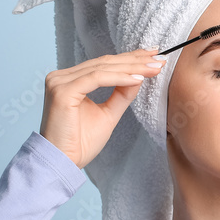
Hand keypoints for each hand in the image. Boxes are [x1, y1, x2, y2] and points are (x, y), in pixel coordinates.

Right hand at [38, 48, 166, 168]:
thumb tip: (139, 76)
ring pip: (103, 68)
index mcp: (70, 80)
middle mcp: (62, 77)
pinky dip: (119, 78)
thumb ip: (121, 94)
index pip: (104, 64)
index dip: (130, 59)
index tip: (154, 56)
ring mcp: (60, 82)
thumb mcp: (108, 114)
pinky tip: (138, 78)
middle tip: (159, 58)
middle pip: (105, 63)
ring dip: (132, 67)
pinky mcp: (62, 91)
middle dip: (135, 60)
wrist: (63, 162)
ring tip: (154, 68)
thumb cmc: (80, 142)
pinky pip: (97, 79)